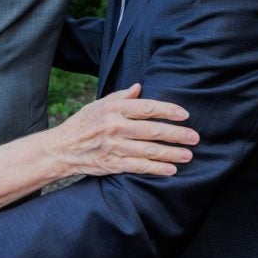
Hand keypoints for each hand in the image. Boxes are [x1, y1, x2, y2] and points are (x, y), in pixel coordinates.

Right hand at [51, 83, 198, 176]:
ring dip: (171, 153)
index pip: (146, 108)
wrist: (62, 149)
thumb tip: (139, 87)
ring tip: (188, 155)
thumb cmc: (82, 124)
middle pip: (152, 130)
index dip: (167, 111)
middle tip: (195, 137)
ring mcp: (113, 146)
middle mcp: (114, 126)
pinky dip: (156, 169)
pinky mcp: (112, 164)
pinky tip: (171, 169)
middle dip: (176, 134)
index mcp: (113, 109)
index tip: (185, 115)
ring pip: (148, 150)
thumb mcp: (98, 105)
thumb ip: (120, 97)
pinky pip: (139, 167)